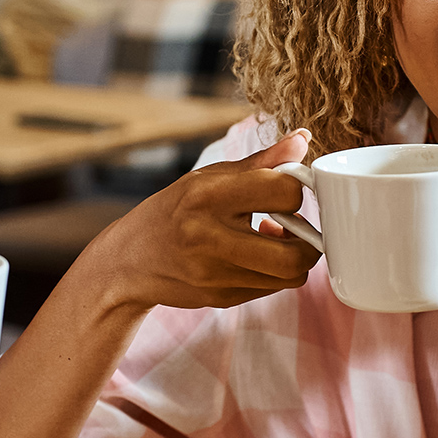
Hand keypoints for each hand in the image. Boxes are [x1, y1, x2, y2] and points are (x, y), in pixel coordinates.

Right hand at [74, 132, 320, 314]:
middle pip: (295, 252)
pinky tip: (252, 258)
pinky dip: (272, 274)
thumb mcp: (208, 178)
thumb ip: (260, 163)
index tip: (286, 192)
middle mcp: (209, 236)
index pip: (284, 191)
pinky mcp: (221, 298)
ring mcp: (215, 273)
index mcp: (208, 195)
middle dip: (308, 240)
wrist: (129, 261)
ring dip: (293, 259)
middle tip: (293, 227)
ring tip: (274, 242)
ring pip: (290, 276)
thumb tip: (302, 139)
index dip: (295, 191)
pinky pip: (271, 289)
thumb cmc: (173, 212)